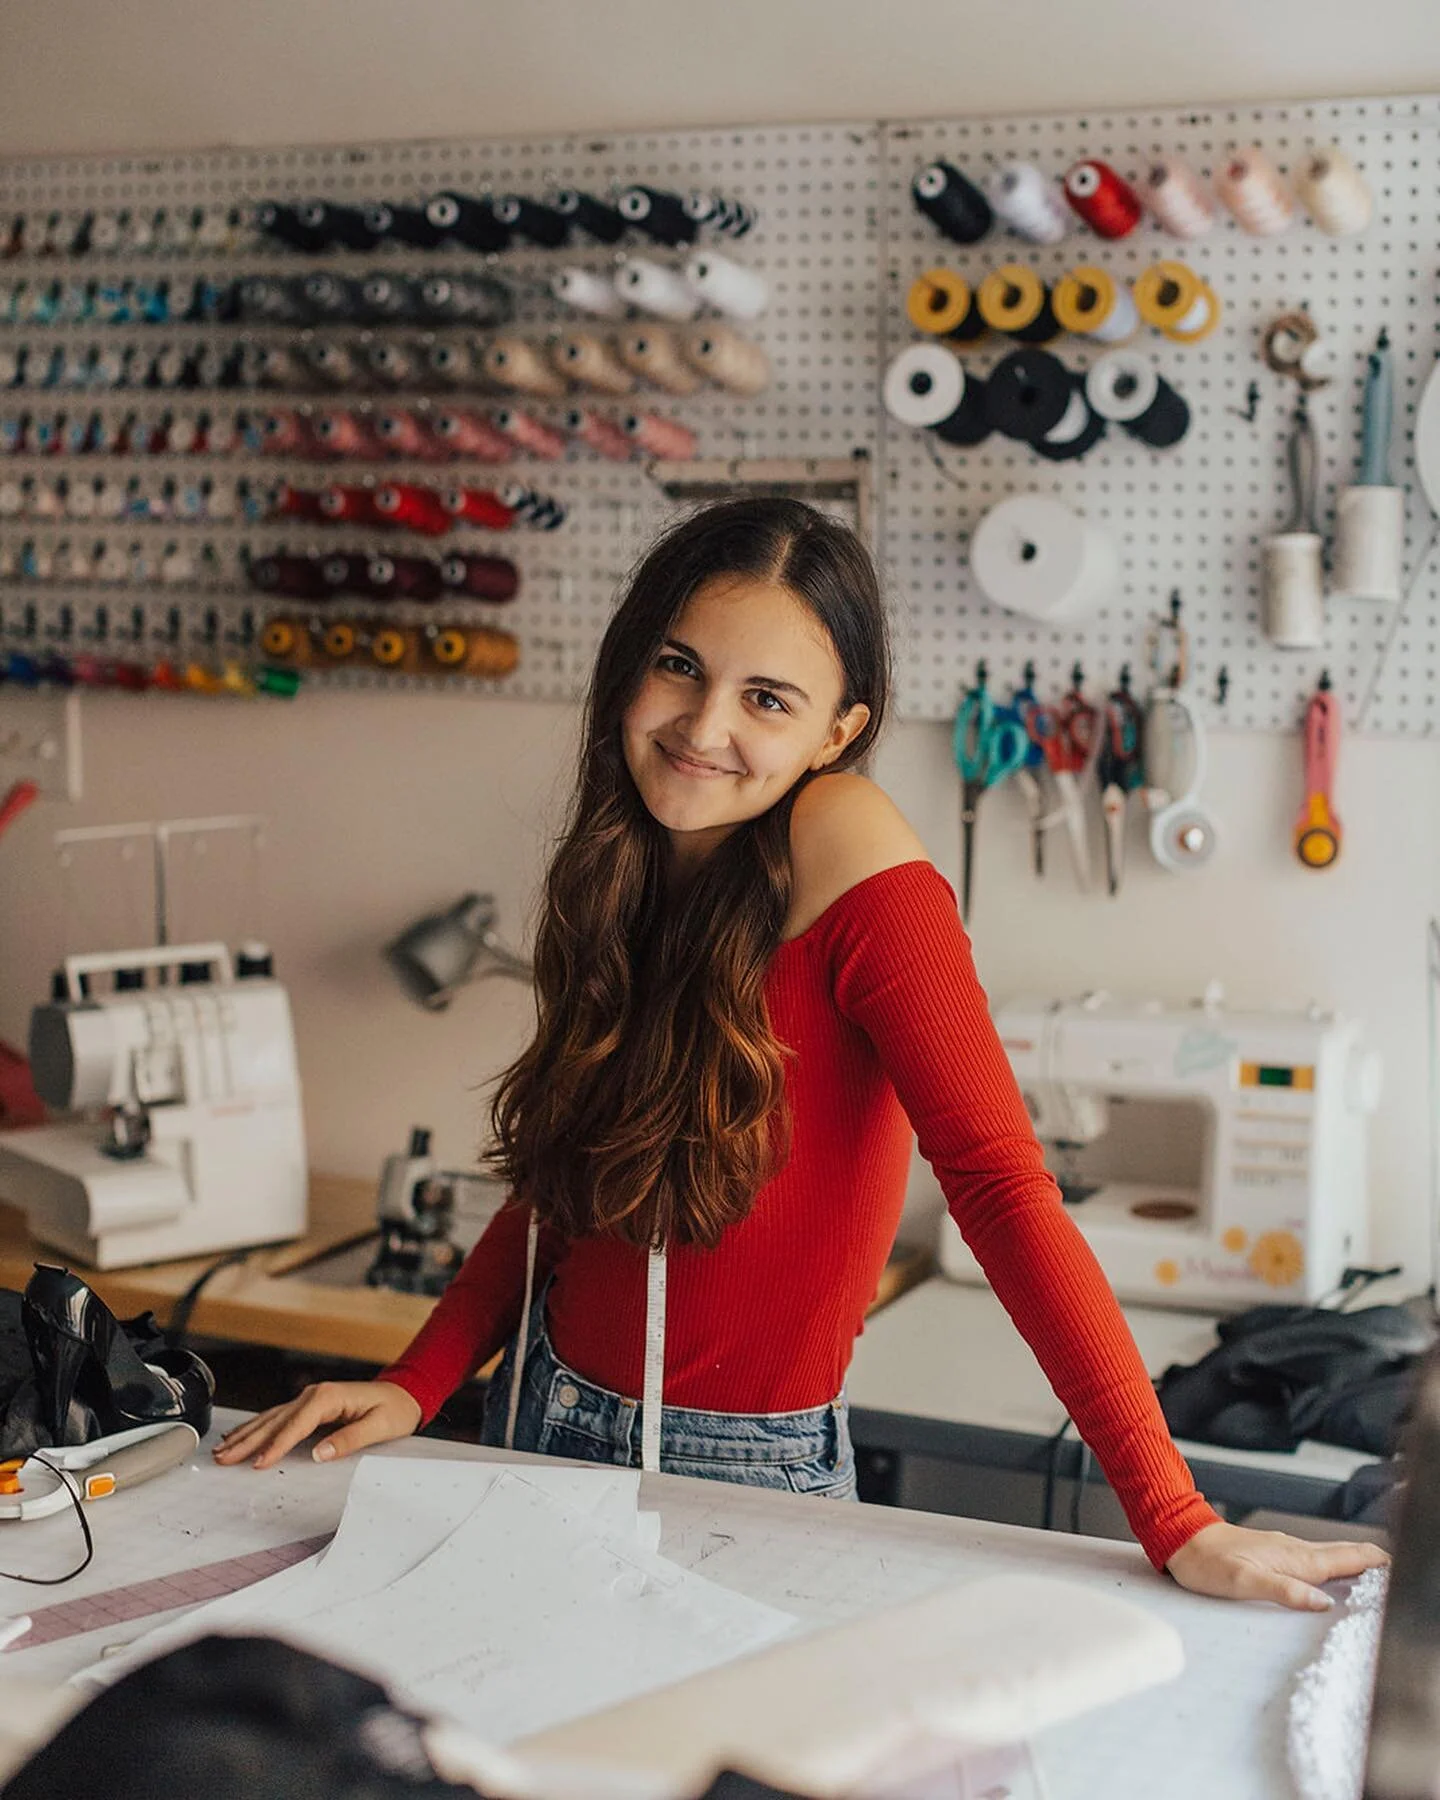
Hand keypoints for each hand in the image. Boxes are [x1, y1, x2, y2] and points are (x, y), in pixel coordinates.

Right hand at [212, 1380, 422, 1469]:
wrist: (404, 1393)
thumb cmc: (395, 1410)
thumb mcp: (380, 1426)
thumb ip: (350, 1439)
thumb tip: (321, 1454)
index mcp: (328, 1397)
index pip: (296, 1425)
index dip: (276, 1445)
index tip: (259, 1464)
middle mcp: (314, 1395)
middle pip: (275, 1421)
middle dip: (248, 1441)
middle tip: (222, 1459)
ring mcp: (310, 1398)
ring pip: (271, 1418)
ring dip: (246, 1434)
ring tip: (221, 1450)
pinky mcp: (309, 1405)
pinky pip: (278, 1418)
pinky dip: (258, 1428)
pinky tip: (242, 1436)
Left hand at [1166, 1519, 1387, 1610]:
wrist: (1182, 1540)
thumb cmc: (1207, 1563)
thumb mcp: (1242, 1582)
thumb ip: (1284, 1591)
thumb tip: (1322, 1603)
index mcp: (1293, 1557)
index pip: (1344, 1557)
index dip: (1373, 1562)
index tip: (1396, 1572)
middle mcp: (1294, 1550)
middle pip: (1343, 1554)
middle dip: (1372, 1563)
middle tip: (1396, 1578)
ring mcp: (1285, 1550)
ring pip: (1330, 1556)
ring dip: (1355, 1564)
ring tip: (1376, 1578)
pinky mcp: (1274, 1553)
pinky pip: (1314, 1559)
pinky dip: (1334, 1565)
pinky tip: (1333, 1577)